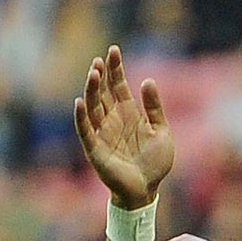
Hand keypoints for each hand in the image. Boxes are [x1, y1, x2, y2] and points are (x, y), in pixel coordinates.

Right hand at [74, 45, 173, 209]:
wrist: (147, 190)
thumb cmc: (155, 163)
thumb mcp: (162, 131)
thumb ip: (154, 108)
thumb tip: (148, 80)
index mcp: (128, 113)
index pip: (118, 85)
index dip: (116, 68)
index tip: (114, 50)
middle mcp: (113, 120)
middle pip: (103, 92)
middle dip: (101, 75)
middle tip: (100, 60)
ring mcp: (102, 133)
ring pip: (93, 107)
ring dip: (91, 90)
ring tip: (93, 73)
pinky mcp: (95, 148)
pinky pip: (85, 130)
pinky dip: (81, 117)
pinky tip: (79, 102)